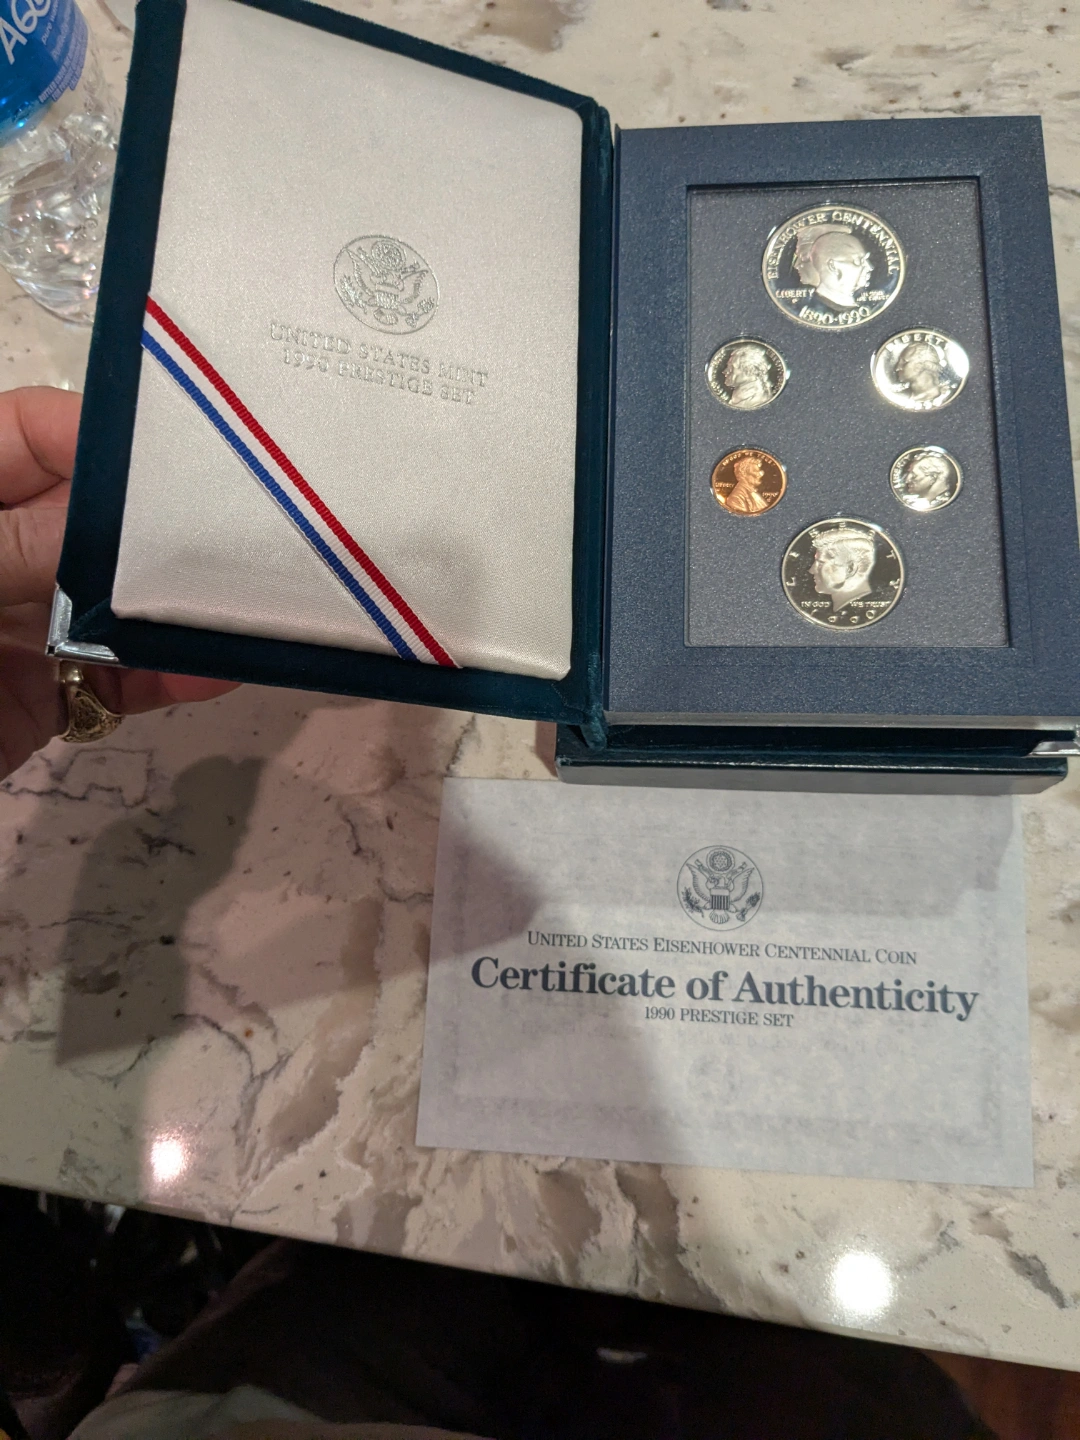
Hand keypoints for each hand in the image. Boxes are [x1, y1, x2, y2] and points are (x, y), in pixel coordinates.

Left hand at [0, 387, 235, 780]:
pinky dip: (170, 674)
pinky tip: (221, 668)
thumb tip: (124, 514)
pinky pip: (118, 675)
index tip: (189, 454)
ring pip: (116, 600)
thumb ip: (17, 547)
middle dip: (166, 523)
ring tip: (259, 600)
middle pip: (89, 516)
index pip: (26, 433)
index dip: (103, 435)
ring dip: (183, 605)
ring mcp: (16, 625)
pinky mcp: (44, 696)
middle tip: (256, 525)